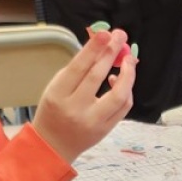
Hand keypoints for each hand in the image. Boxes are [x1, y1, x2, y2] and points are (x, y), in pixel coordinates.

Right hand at [33, 27, 136, 163]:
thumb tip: (101, 46)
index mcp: (58, 95)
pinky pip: (123, 107)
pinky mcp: (106, 129)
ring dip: (128, 74)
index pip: (78, 68)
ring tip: (128, 59)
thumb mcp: (56, 87)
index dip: (93, 49)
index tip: (105, 34)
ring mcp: (92, 121)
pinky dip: (126, 90)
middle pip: (97, 77)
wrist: (53, 146)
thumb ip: (77, 69)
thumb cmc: (53, 111)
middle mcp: (75, 109)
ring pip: (118, 95)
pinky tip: (121, 79)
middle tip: (120, 36)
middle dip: (111, 53)